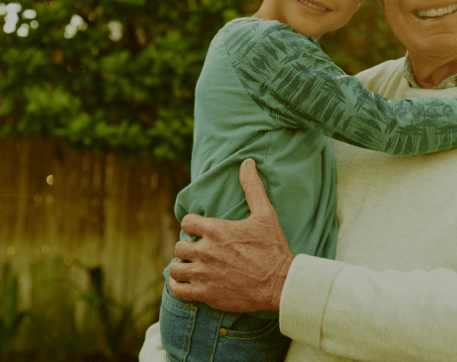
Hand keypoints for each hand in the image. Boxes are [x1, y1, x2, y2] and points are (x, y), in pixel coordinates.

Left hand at [168, 159, 295, 312]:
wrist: (281, 283)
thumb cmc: (273, 247)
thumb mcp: (265, 213)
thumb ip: (252, 187)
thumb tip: (247, 162)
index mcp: (216, 229)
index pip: (187, 221)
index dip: (193, 224)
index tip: (201, 230)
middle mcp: (206, 251)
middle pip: (179, 245)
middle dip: (188, 247)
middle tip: (200, 251)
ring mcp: (204, 274)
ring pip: (176, 268)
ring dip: (182, 266)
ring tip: (193, 267)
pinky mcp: (206, 294)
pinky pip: (178, 290)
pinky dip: (179, 286)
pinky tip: (188, 283)